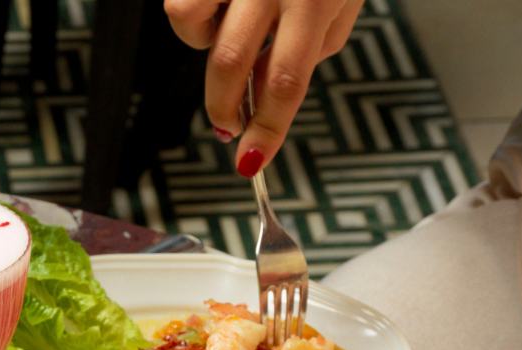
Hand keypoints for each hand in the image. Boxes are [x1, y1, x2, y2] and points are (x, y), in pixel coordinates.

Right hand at [163, 0, 364, 174]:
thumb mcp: (341, 2)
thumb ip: (308, 51)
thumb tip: (265, 97)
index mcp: (316, 0)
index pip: (287, 80)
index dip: (267, 129)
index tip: (251, 162)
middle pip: (230, 66)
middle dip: (223, 110)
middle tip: (227, 126)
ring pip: (194, 33)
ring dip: (205, 51)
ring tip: (228, 34)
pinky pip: (180, 7)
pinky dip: (192, 19)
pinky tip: (216, 8)